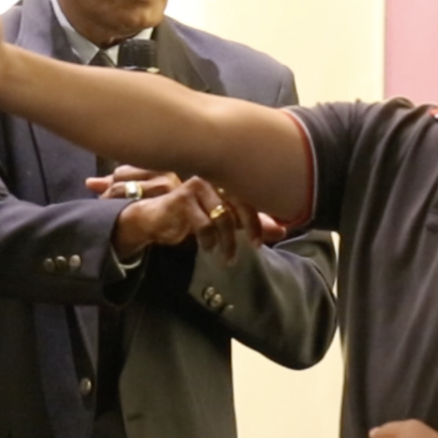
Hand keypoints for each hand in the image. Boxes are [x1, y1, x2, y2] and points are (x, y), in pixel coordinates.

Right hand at [92, 167, 279, 256]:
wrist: (155, 219)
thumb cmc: (192, 217)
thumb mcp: (225, 222)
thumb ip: (251, 223)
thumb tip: (283, 231)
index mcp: (226, 181)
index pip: (250, 197)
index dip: (259, 220)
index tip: (259, 242)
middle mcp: (214, 179)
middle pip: (241, 203)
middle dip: (250, 228)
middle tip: (253, 247)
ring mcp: (198, 187)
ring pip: (223, 216)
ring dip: (228, 241)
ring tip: (227, 257)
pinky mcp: (183, 198)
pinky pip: (203, 222)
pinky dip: (208, 239)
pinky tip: (207, 248)